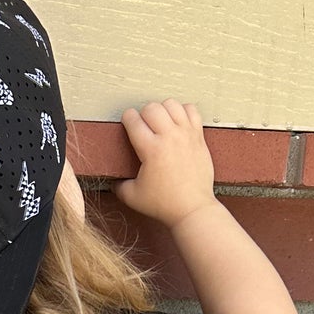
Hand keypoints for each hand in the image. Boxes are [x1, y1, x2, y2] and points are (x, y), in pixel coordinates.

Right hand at [114, 99, 216, 229]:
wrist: (192, 209)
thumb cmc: (165, 204)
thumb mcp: (133, 197)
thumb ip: (119, 185)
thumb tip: (114, 180)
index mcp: (151, 149)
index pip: (133, 120)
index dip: (127, 119)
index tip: (127, 124)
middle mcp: (170, 137)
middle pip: (152, 107)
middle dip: (143, 113)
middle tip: (143, 126)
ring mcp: (186, 135)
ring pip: (171, 104)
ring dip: (162, 109)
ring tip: (160, 122)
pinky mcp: (198, 137)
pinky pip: (191, 110)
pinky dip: (183, 111)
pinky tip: (178, 122)